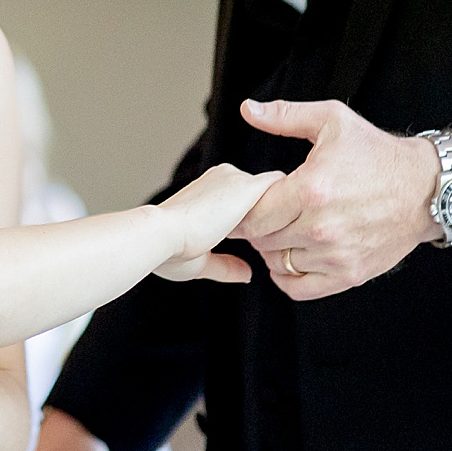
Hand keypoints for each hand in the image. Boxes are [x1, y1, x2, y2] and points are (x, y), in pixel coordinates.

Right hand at [152, 164, 282, 282]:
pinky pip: (283, 189)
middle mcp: (223, 177)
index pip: (244, 196)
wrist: (161, 236)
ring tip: (289, 237)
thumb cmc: (169, 251)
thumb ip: (226, 263)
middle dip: (276, 213)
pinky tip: (290, 229)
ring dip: (285, 211)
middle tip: (283, 242)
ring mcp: (236, 179)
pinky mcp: (248, 186)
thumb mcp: (201, 260)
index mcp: (209, 189)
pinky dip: (290, 208)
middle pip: (263, 191)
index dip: (255, 217)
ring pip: (276, 189)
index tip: (260, 241)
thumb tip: (247, 273)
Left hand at [233, 98, 442, 298]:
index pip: (253, 214)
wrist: (426, 188)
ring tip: (283, 229)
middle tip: (266, 213)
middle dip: (257, 226)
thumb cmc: (378, 154)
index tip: (247, 202)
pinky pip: (298, 287)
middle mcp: (321, 227)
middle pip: (262, 239)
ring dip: (273, 248)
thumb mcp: (333, 121)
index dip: (243, 209)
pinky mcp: (350, 274)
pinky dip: (287, 275)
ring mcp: (336, 255)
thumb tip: (248, 109)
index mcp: (311, 189)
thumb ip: (285, 116)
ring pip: (278, 262)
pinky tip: (292, 254)